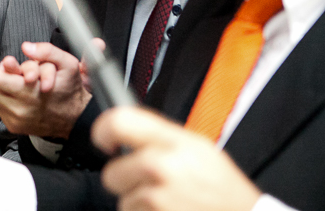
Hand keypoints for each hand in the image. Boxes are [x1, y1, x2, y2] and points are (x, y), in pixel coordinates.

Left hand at [0, 42, 91, 137]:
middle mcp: (20, 108)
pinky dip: (0, 93)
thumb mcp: (67, 64)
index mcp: (31, 93)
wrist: (74, 119)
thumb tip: (27, 48)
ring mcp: (15, 118)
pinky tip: (11, 86)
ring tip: (7, 71)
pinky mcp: (13, 125)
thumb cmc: (69, 90)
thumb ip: (47, 51)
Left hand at [92, 107, 261, 210]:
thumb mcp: (197, 147)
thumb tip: (121, 126)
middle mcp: (161, 167)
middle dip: (125, 181)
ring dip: (139, 204)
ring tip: (169, 201)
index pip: (118, 122)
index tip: (103, 140)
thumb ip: (159, 136)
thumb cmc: (222, 187)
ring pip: (122, 201)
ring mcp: (157, 199)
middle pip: (111, 174)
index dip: (103, 131)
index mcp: (173, 142)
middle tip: (150, 183)